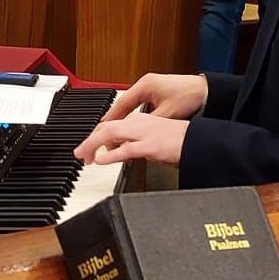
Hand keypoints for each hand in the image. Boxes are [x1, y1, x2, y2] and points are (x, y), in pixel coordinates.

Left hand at [73, 114, 188, 167]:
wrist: (199, 141)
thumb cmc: (180, 140)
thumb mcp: (152, 138)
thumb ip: (135, 141)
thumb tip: (119, 150)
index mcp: (140, 120)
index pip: (111, 125)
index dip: (95, 136)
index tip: (87, 146)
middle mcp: (139, 122)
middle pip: (105, 128)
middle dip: (88, 140)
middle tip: (79, 153)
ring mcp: (144, 133)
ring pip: (110, 135)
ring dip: (93, 145)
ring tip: (84, 156)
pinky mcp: (150, 146)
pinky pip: (125, 149)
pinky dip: (110, 155)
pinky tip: (101, 160)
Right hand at [100, 72, 208, 121]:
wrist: (207, 91)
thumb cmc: (190, 97)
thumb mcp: (167, 114)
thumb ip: (149, 123)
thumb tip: (136, 134)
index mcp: (145, 85)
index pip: (122, 103)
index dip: (111, 117)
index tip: (101, 127)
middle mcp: (146, 84)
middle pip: (124, 103)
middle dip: (115, 118)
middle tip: (104, 130)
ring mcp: (152, 87)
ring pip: (132, 104)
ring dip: (125, 117)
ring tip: (116, 129)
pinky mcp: (158, 91)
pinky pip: (141, 104)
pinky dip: (135, 114)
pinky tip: (134, 124)